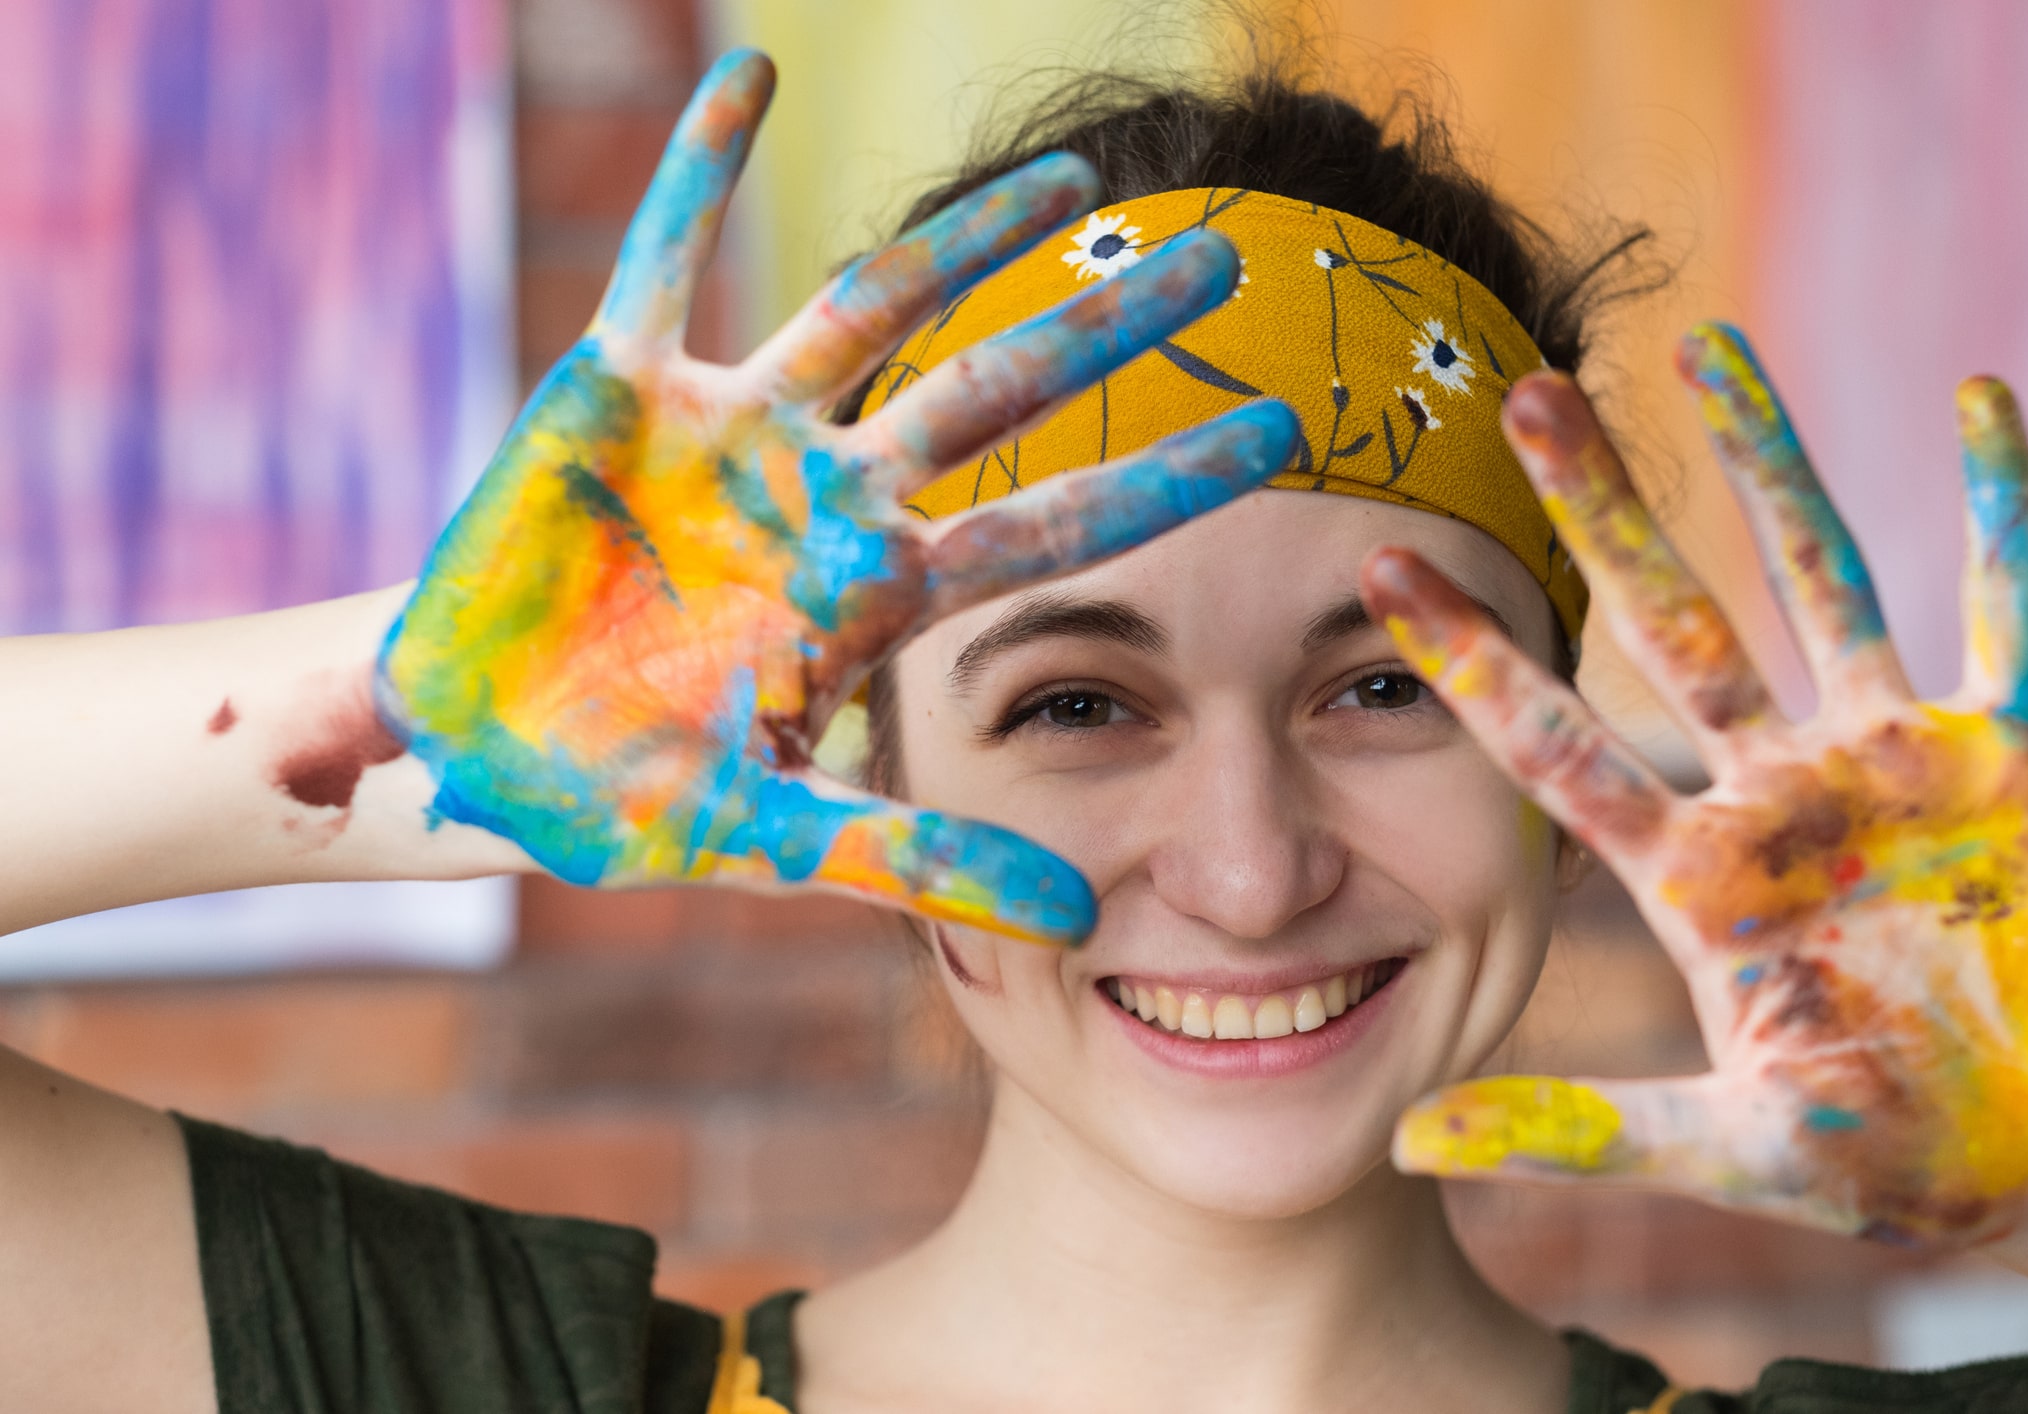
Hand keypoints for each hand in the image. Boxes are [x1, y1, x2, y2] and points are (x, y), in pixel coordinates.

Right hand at [377, 51, 1296, 943]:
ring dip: (964, 241)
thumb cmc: (623, 799)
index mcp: (873, 595)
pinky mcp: (615, 388)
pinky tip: (753, 80)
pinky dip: (700, 171)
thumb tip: (1081, 926)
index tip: (1286, 432)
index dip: (1166, 476)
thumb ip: (918, 867)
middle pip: (996, 394)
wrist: (475, 751)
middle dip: (1105, 329)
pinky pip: (664, 256)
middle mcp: (825, 496)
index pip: (1055, 526)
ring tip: (1074, 180)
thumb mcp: (771, 840)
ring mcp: (729, 433)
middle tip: (1229, 266)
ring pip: (868, 308)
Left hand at [1361, 324, 2027, 1263]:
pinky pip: (2012, 602)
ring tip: (1704, 341)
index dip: (1467, 660)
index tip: (1373, 564)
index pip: (1552, 748)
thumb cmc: (1914, 1163)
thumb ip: (1582, 1136)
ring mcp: (1897, 761)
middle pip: (1674, 621)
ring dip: (1769, 460)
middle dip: (1604, 509)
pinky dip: (2005, 505)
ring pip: (1822, 576)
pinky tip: (1978, 397)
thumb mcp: (1739, 1155)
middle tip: (1517, 392)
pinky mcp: (2021, 754)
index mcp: (1699, 879)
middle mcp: (1780, 794)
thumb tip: (1404, 1146)